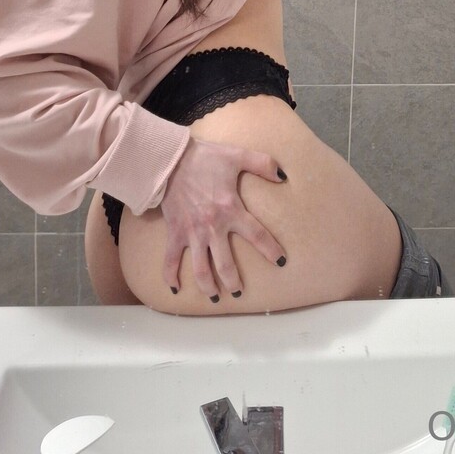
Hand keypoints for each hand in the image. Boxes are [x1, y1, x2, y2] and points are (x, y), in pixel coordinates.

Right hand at [158, 136, 287, 301]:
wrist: (171, 160)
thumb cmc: (205, 158)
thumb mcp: (237, 156)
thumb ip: (263, 164)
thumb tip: (283, 177)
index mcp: (230, 209)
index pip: (256, 234)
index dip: (270, 249)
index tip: (280, 262)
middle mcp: (212, 227)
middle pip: (225, 263)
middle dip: (234, 282)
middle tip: (240, 293)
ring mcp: (192, 233)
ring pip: (200, 269)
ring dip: (208, 287)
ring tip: (215, 298)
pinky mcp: (174, 233)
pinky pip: (170, 260)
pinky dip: (170, 276)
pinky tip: (175, 290)